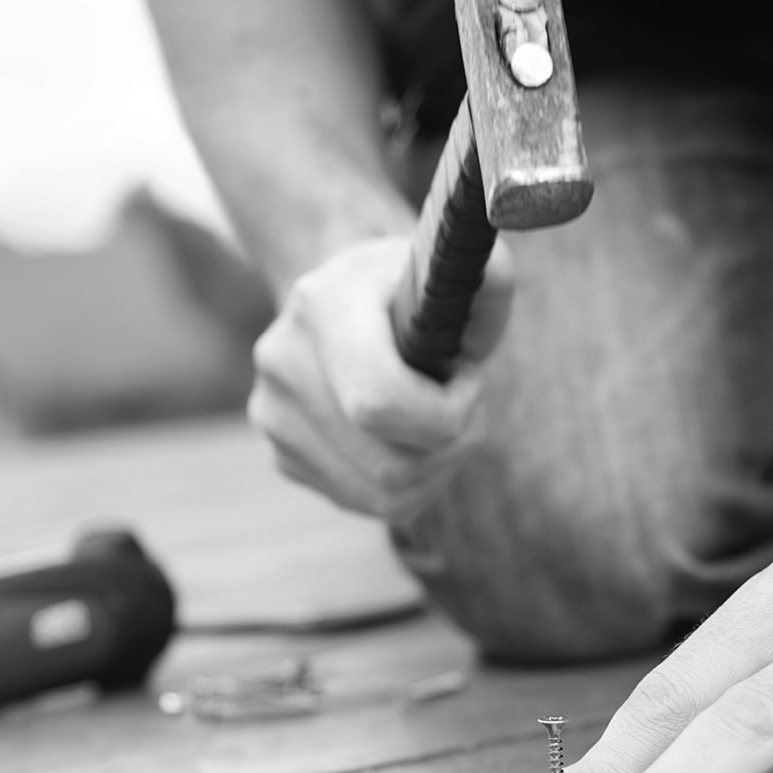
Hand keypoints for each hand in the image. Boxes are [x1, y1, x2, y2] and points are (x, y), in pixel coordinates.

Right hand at [248, 233, 513, 520]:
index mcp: (322, 306)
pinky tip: (413, 439)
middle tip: (466, 407)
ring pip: (384, 496)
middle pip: (391, 466)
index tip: (470, 379)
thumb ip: (490, 275)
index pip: (379, 403)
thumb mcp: (454, 269)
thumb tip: (497, 276)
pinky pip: (369, 503)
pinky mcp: (283, 456)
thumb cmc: (411, 286)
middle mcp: (283, 364)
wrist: (343, 297)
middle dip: (452, 446)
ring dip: (437, 469)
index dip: (446, 413)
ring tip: (442, 421)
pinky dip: (411, 484)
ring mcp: (275, 417)